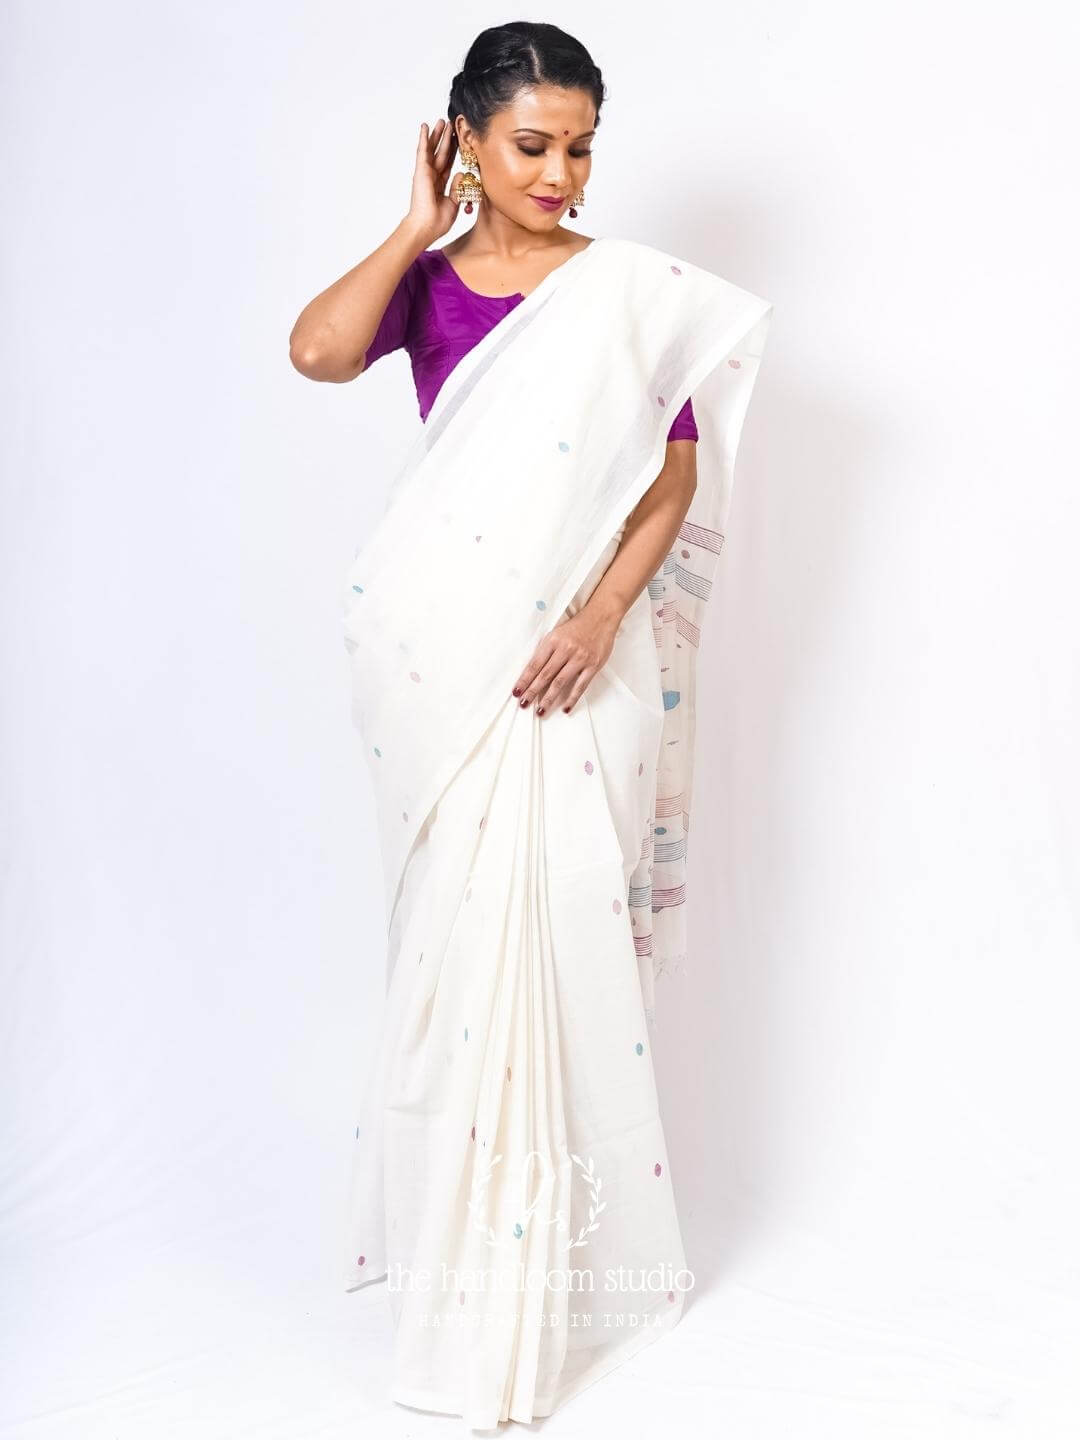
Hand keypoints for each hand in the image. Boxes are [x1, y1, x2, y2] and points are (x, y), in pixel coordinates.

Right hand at [406, 119, 464, 243]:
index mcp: (440, 184)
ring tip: (440, 121)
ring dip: (436, 134)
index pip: (448, 163)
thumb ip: (458, 189)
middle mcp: (432, 176)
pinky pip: (423, 151)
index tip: (458, 139)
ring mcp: (426, 173)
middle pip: (441, 153)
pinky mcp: (421, 171)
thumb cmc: (438, 221)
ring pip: (433, 149)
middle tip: (450, 124)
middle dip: (446, 138)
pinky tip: (425, 127)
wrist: (426, 227)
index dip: (454, 151)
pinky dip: (424, 138)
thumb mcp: (454, 203)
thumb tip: (461, 174)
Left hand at [511, 604, 619, 715]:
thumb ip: (546, 651)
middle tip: (523, 704)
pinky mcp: (593, 665)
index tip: (516, 691)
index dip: (524, 679)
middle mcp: (565, 650)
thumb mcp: (556, 634)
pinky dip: (572, 698)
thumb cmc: (577, 627)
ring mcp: (580, 658)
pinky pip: (580, 686)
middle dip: (532, 692)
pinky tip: (565, 708)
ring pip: (560, 682)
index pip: (535, 664)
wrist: (601, 617)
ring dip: (548, 699)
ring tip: (540, 711)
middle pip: (545, 675)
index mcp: (553, 641)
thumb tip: (533, 672)